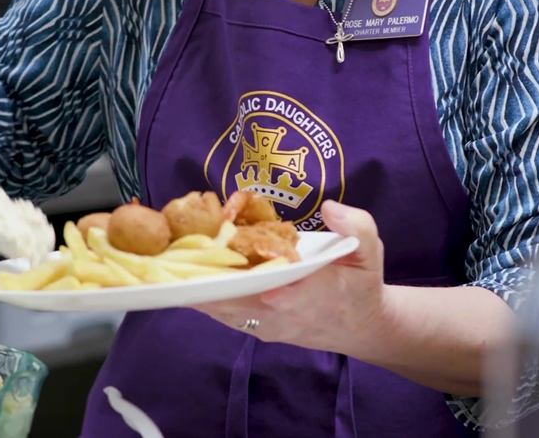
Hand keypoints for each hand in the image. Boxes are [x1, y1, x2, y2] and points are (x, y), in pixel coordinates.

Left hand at [192, 200, 390, 355]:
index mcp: (316, 296)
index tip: (236, 268)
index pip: (286, 295)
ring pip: (225, 311)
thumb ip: (357, 227)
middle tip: (180, 256)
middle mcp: (285, 317)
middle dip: (211, 280)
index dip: (257, 283)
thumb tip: (330, 208)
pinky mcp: (255, 330)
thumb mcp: (370, 250)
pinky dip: (202, 298)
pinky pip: (224, 315)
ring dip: (198, 289)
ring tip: (167, 264)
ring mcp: (267, 327)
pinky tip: (180, 276)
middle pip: (240, 303)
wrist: (361, 327)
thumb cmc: (362, 282)